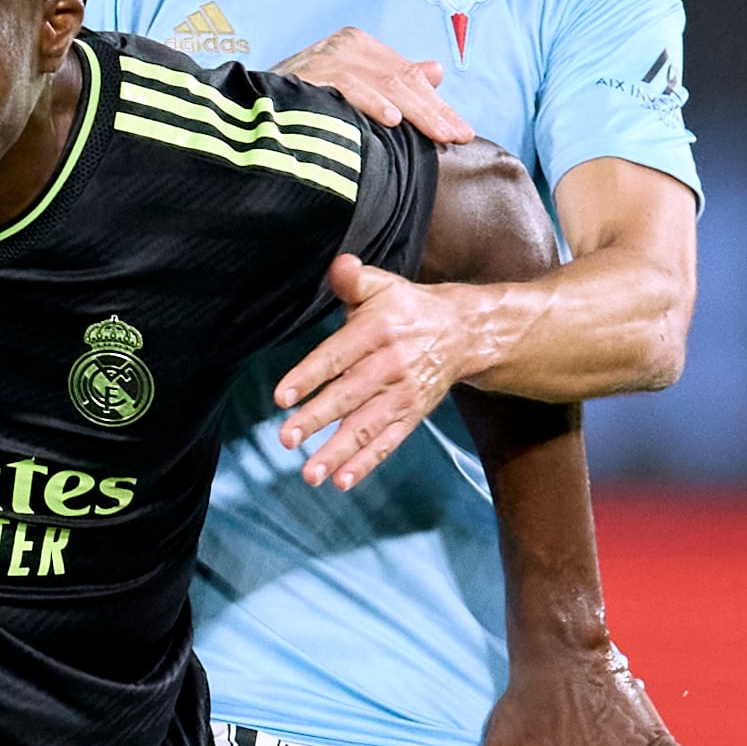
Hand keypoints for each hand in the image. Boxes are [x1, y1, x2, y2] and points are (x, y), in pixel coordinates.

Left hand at [271, 257, 526, 489]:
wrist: (463, 333)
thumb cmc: (408, 309)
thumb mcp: (383, 285)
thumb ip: (354, 279)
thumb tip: (340, 264)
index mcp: (378, 332)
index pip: (337, 356)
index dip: (309, 375)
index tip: (283, 397)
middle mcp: (390, 366)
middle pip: (349, 396)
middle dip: (317, 419)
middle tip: (287, 439)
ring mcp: (402, 396)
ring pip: (366, 426)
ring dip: (337, 452)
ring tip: (309, 474)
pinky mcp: (411, 416)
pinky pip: (387, 442)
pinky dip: (366, 463)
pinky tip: (342, 481)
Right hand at [281, 25, 478, 145]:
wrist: (248, 108)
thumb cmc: (302, 104)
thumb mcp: (352, 91)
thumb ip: (392, 81)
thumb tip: (437, 71)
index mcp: (358, 46)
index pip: (408, 75)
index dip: (437, 105)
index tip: (462, 133)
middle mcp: (345, 45)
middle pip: (402, 78)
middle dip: (435, 111)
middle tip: (459, 137)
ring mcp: (327, 57)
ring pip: (384, 82)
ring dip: (416, 111)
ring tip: (440, 134)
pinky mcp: (310, 73)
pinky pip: (348, 86)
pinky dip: (371, 102)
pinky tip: (391, 120)